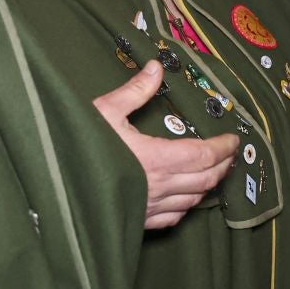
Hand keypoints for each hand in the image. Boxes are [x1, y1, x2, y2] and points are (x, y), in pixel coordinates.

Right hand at [93, 60, 236, 228]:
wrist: (55, 189)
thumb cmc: (77, 147)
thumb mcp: (105, 111)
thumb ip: (135, 91)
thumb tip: (156, 68)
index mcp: (156, 158)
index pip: (204, 155)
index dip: (223, 148)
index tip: (234, 139)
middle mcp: (159, 186)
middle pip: (206, 178)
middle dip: (223, 165)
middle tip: (230, 153)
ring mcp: (150, 207)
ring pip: (193, 200)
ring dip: (208, 185)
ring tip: (214, 172)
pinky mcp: (138, 220)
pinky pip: (173, 217)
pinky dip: (187, 206)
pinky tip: (185, 198)